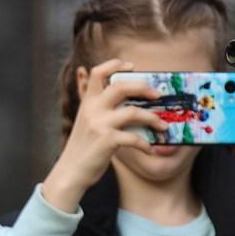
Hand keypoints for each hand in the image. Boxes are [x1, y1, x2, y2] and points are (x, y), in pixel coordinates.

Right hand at [41, 59, 163, 209]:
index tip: (132, 66)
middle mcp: (92, 109)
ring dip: (152, 118)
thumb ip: (90, 99)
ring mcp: (99, 124)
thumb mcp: (84, 117)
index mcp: (88, 101)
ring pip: (133, 112)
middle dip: (143, 87)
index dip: (115, 64)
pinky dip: (145, 144)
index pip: (98, 72)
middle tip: (158, 95)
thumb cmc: (83, 145)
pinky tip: (150, 148)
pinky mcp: (107, 141)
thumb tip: (86, 73)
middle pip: (121, 87)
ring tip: (163, 126)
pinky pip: (134, 137)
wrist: (71, 171)